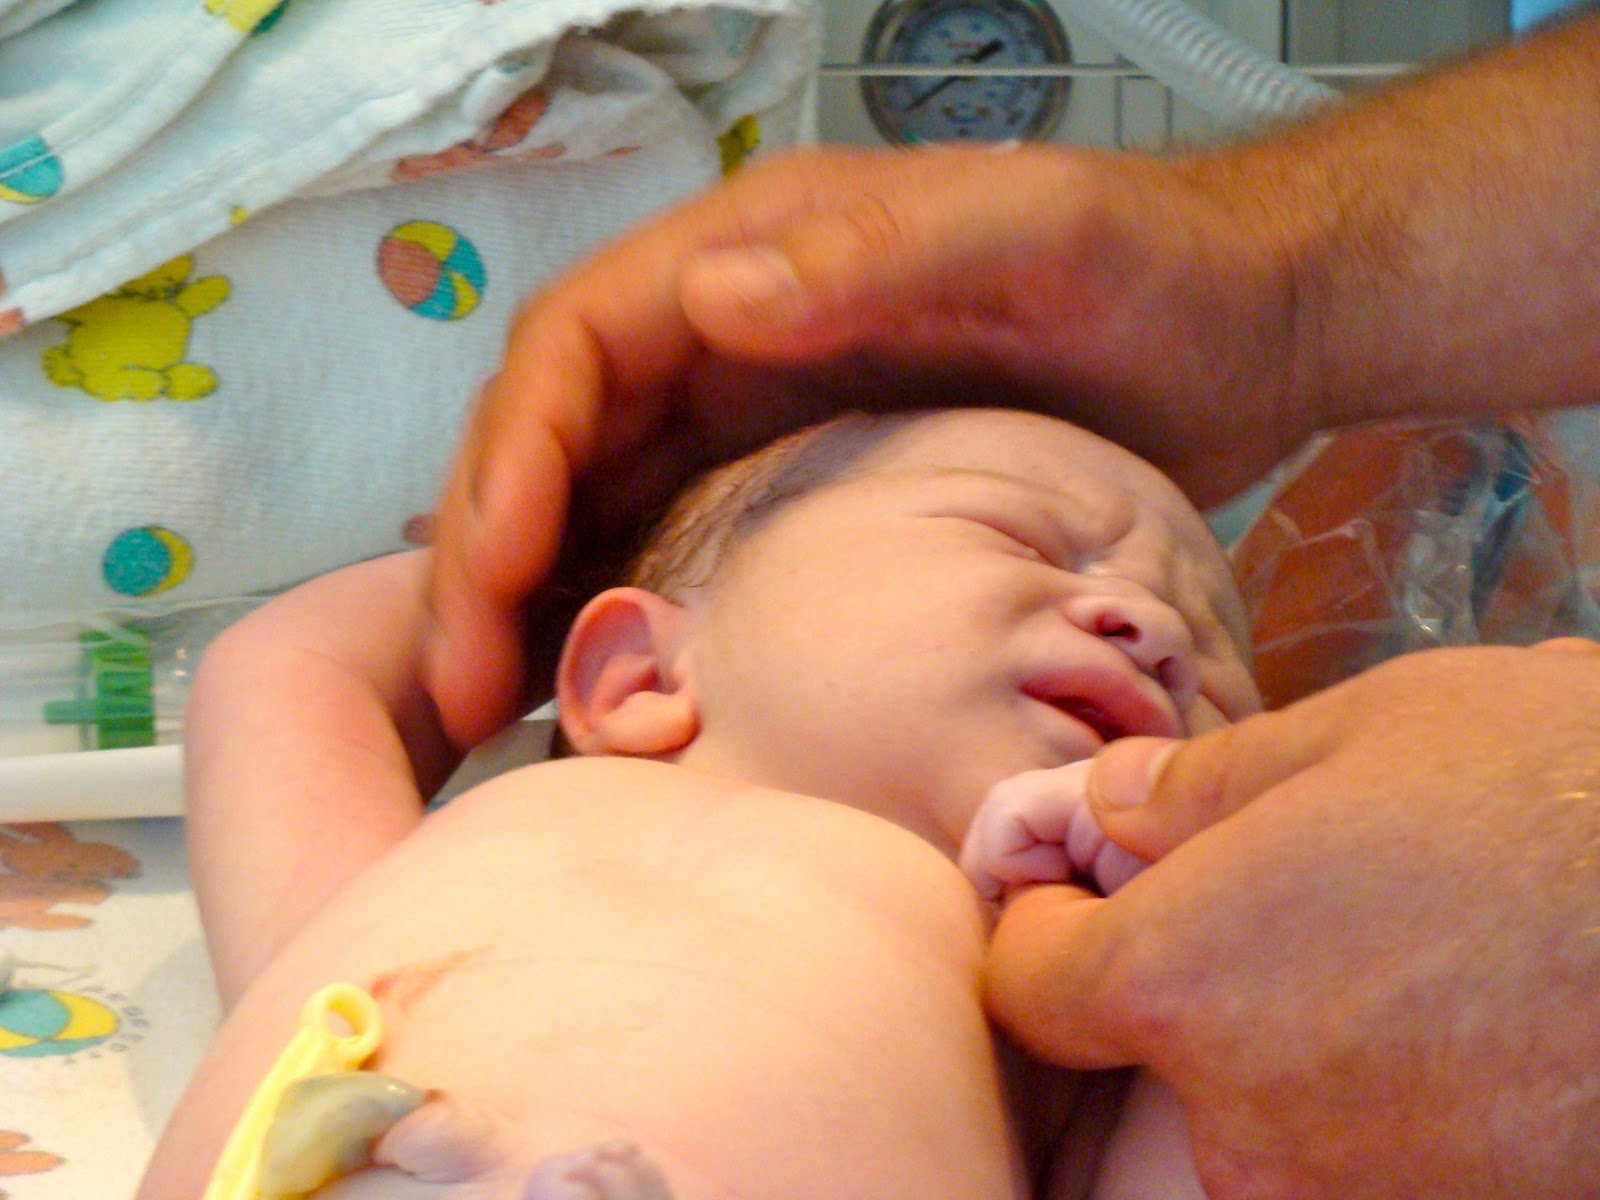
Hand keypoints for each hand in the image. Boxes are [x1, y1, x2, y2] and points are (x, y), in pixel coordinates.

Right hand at [423, 143, 1315, 745]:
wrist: (1236, 327)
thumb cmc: (1144, 266)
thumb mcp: (1026, 236)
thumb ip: (877, 254)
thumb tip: (706, 302)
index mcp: (752, 254)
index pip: (578, 344)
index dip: (510, 452)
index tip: (483, 567)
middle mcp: (727, 331)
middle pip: (557, 436)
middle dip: (488, 554)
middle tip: (460, 690)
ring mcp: (759, 414)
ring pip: (596, 502)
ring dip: (533, 603)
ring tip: (494, 720)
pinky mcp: (799, 487)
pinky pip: (673, 550)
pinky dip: (619, 616)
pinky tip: (603, 699)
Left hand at [983, 641, 1599, 1198]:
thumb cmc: (1547, 791)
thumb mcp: (1356, 735)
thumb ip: (1199, 789)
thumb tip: (1107, 809)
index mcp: (1178, 983)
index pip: (1025, 985)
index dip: (1044, 925)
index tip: (1089, 882)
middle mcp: (1240, 1119)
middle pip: (1152, 1046)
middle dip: (1192, 969)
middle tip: (1288, 888)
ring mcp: (1352, 1190)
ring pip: (1262, 1103)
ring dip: (1299, 1029)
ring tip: (1405, 936)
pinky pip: (1367, 1149)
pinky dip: (1387, 1089)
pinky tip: (1465, 1011)